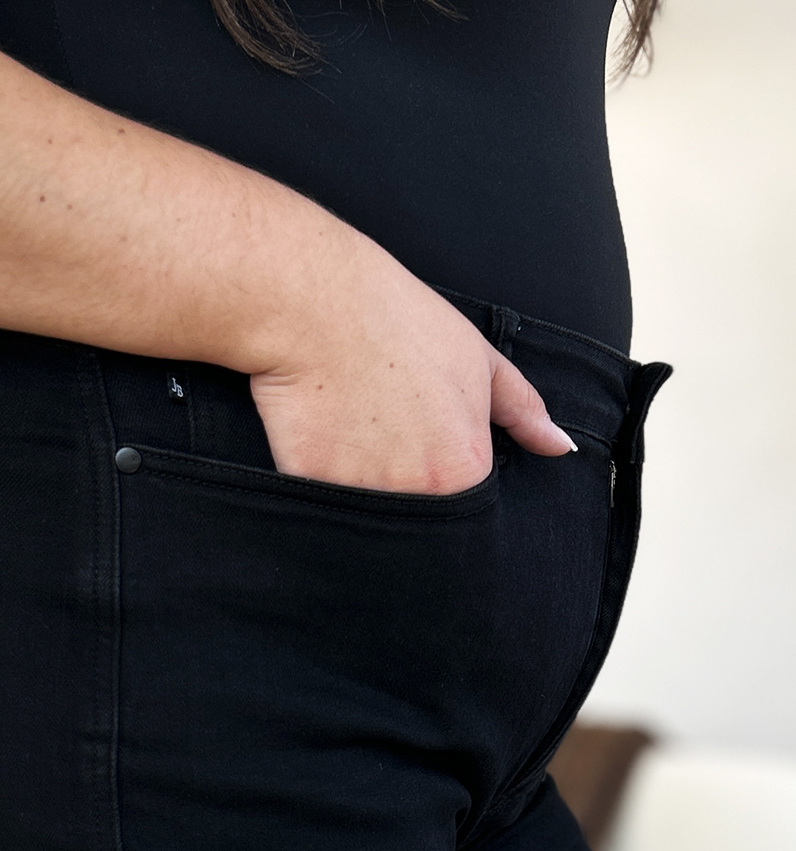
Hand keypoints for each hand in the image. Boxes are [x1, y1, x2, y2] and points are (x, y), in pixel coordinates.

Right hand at [249, 237, 574, 494]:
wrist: (319, 305)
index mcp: (464, 470)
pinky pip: (325, 507)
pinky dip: (325, 481)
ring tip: (356, 434)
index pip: (466, 507)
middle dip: (407, 493)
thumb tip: (560, 446)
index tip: (426, 447)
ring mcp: (363, 497)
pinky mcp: (313, 492)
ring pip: (371, 519)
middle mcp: (417, 494)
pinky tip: (323, 438)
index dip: (447, 479)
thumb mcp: (480, 360)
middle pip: (418, 520)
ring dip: (365, 489)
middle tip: (387, 440)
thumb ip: (524, 411)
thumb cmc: (400, 323)